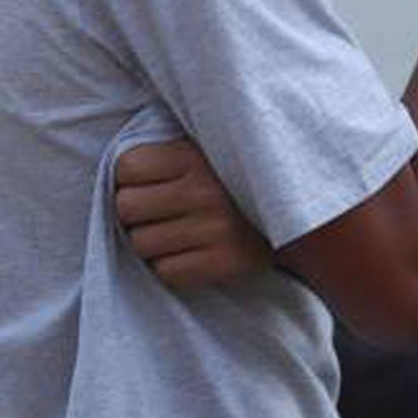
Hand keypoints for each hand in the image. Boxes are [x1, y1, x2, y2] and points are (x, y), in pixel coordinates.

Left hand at [114, 138, 272, 287]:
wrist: (299, 212)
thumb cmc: (233, 175)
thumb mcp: (204, 145)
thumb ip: (166, 146)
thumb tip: (117, 162)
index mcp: (194, 156)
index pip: (126, 168)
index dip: (130, 178)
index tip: (148, 182)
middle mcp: (204, 192)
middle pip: (126, 208)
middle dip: (136, 212)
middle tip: (158, 210)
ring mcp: (215, 230)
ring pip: (141, 244)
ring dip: (151, 241)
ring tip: (175, 231)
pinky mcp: (226, 263)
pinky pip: (167, 272)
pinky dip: (170, 266)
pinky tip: (188, 252)